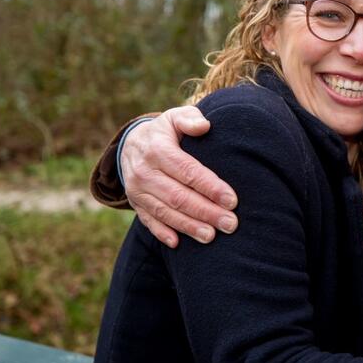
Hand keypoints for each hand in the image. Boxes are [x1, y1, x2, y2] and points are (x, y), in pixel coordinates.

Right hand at [121, 106, 237, 247]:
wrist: (130, 144)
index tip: (232, 200)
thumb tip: (204, 126)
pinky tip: (178, 244)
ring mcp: (137, 190)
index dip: (210, 187)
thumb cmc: (164, 132)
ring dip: (189, 226)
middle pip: (178, 196)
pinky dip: (162, 233)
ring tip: (212, 236)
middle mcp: (144, 172)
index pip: (188, 171)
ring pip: (165, 211)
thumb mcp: (174, 118)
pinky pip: (148, 221)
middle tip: (231, 224)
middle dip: (206, 212)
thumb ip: (189, 119)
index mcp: (157, 150)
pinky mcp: (135, 203)